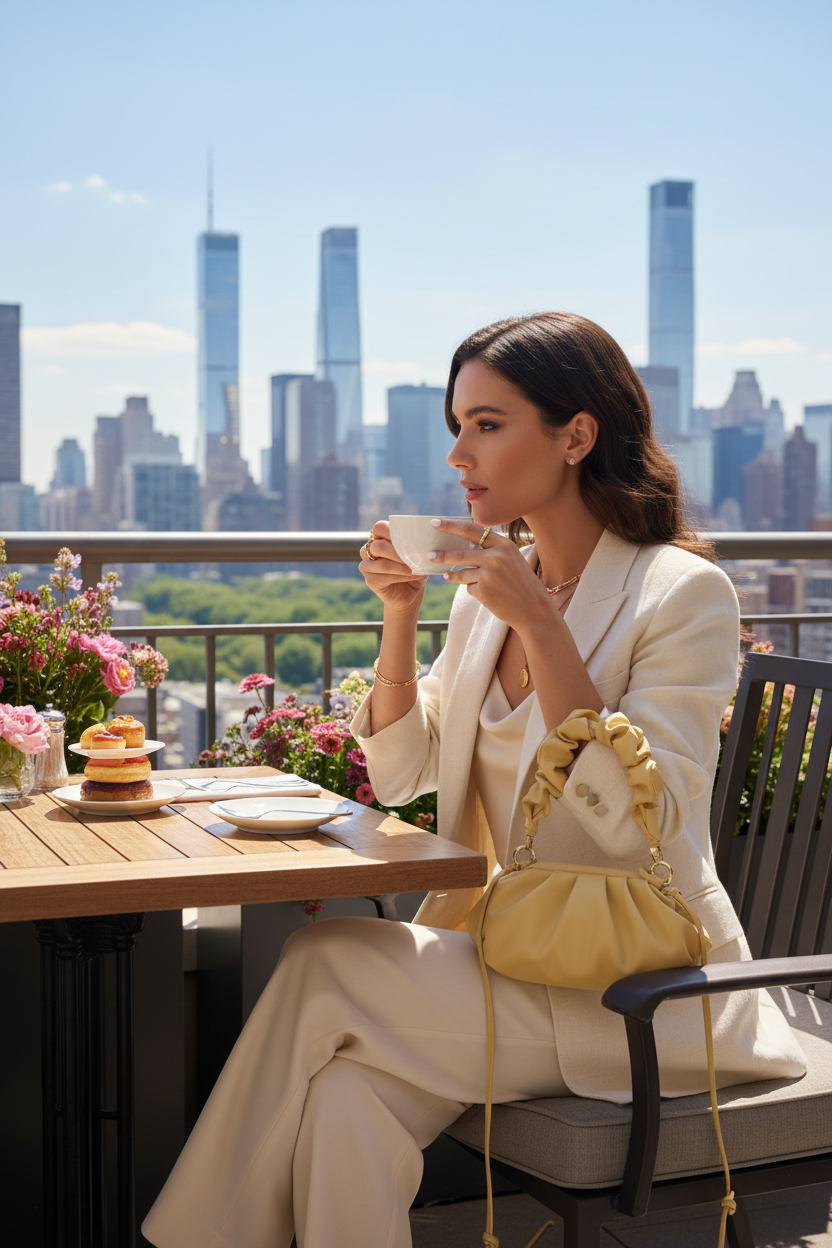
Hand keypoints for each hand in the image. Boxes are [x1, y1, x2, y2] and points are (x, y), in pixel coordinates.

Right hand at [358, 521, 427, 615]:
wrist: (410, 593)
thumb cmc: (414, 569)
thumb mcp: (419, 556)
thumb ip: (418, 547)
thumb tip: (426, 541)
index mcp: (381, 539)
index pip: (379, 528)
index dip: (390, 531)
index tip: (407, 539)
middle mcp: (370, 550)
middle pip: (378, 546)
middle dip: (397, 552)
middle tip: (413, 557)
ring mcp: (367, 566)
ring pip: (381, 564)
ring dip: (400, 567)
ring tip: (414, 569)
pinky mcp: (370, 580)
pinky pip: (383, 577)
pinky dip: (400, 576)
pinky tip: (412, 576)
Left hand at [427, 519, 554, 634]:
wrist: (534, 610)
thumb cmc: (522, 584)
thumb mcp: (512, 560)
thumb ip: (492, 550)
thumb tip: (465, 544)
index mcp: (504, 545)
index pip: (472, 530)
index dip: (451, 525)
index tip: (435, 523)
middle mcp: (496, 557)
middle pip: (460, 553)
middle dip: (442, 554)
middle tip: (428, 554)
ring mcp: (489, 574)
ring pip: (461, 573)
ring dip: (453, 576)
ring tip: (448, 576)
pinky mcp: (483, 591)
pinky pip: (468, 588)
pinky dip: (473, 590)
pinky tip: (486, 594)